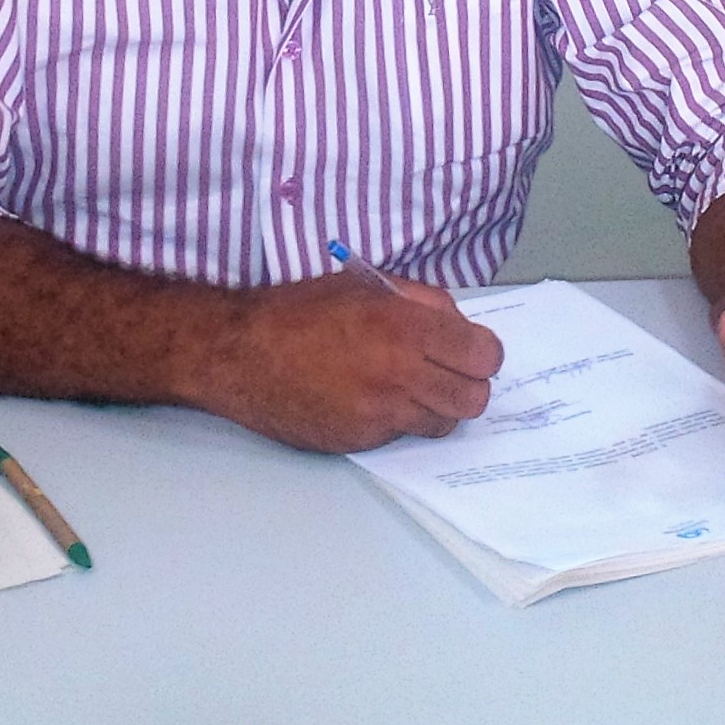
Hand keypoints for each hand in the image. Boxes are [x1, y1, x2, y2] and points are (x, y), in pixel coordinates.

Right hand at [206, 271, 504, 451]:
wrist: (241, 353)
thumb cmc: (299, 310)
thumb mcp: (364, 284)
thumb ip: (421, 300)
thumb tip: (458, 322)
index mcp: (404, 326)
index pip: (484, 355)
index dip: (481, 353)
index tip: (468, 349)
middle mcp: (398, 373)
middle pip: (474, 398)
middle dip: (467, 384)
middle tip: (445, 371)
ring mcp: (380, 413)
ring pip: (443, 423)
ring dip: (436, 406)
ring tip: (408, 386)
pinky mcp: (361, 440)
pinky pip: (401, 435)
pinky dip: (397, 419)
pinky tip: (369, 398)